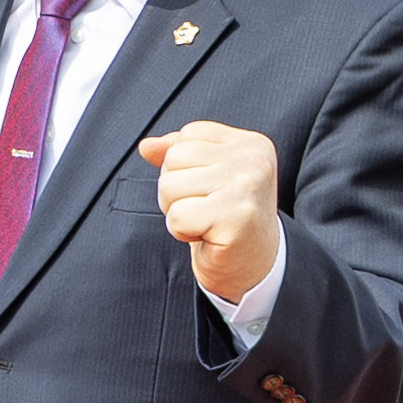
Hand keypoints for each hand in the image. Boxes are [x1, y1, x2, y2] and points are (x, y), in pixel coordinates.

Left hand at [137, 120, 285, 308]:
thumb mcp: (207, 177)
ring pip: (169, 186)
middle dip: (176, 190)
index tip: (209, 190)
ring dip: (178, 211)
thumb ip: (178, 155)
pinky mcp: (236, 217)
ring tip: (206, 222)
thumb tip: (146, 146)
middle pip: (174, 158)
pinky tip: (207, 236)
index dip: (184, 167)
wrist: (256, 267)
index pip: (188, 135)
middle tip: (206, 210)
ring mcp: (247, 186)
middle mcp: (253, 159)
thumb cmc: (228, 220)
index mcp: (250, 144)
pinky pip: (176, 216)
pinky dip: (181, 231)